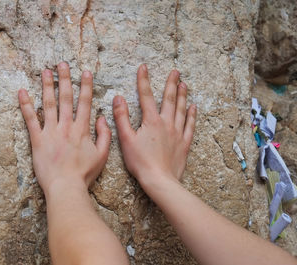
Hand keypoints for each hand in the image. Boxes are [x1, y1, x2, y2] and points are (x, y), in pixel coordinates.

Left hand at [18, 62, 110, 193]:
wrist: (66, 186)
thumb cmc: (84, 173)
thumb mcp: (102, 155)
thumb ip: (104, 135)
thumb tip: (102, 118)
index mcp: (82, 129)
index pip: (84, 103)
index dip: (85, 86)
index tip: (85, 72)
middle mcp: (66, 126)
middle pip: (66, 98)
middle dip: (65, 79)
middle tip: (62, 64)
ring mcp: (50, 132)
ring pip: (49, 104)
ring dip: (47, 86)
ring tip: (46, 71)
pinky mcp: (37, 140)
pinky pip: (30, 119)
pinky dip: (26, 105)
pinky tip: (23, 92)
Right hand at [112, 64, 195, 188]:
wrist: (159, 180)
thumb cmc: (140, 161)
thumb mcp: (126, 139)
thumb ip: (122, 117)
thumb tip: (118, 98)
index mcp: (151, 121)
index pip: (146, 96)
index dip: (144, 80)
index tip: (144, 67)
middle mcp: (167, 123)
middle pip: (169, 99)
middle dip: (171, 83)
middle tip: (175, 71)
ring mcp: (177, 133)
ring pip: (182, 110)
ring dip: (183, 96)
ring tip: (184, 84)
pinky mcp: (184, 143)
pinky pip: (190, 125)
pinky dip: (192, 115)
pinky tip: (193, 107)